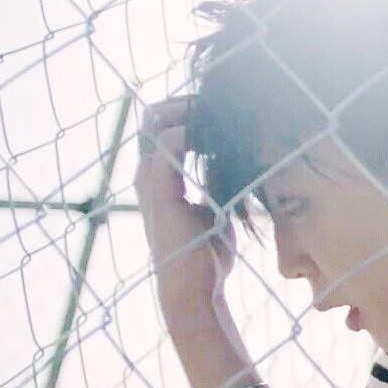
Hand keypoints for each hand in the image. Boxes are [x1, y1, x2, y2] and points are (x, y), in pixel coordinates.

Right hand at [134, 96, 236, 330]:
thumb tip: (238, 166)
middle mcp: (148, 176)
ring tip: (215, 107)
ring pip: (157, 125)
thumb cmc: (205, 254)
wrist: (194, 289)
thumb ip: (217, 186)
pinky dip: (187, 132)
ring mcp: (149, 183)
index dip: (188, 111)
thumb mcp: (214, 211)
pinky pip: (167, 148)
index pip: (164, 127)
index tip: (219, 105)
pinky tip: (210, 131)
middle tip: (218, 99)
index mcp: (159, 178)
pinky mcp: (159, 194)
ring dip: (186, 111)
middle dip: (186, 104)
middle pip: (156, 118)